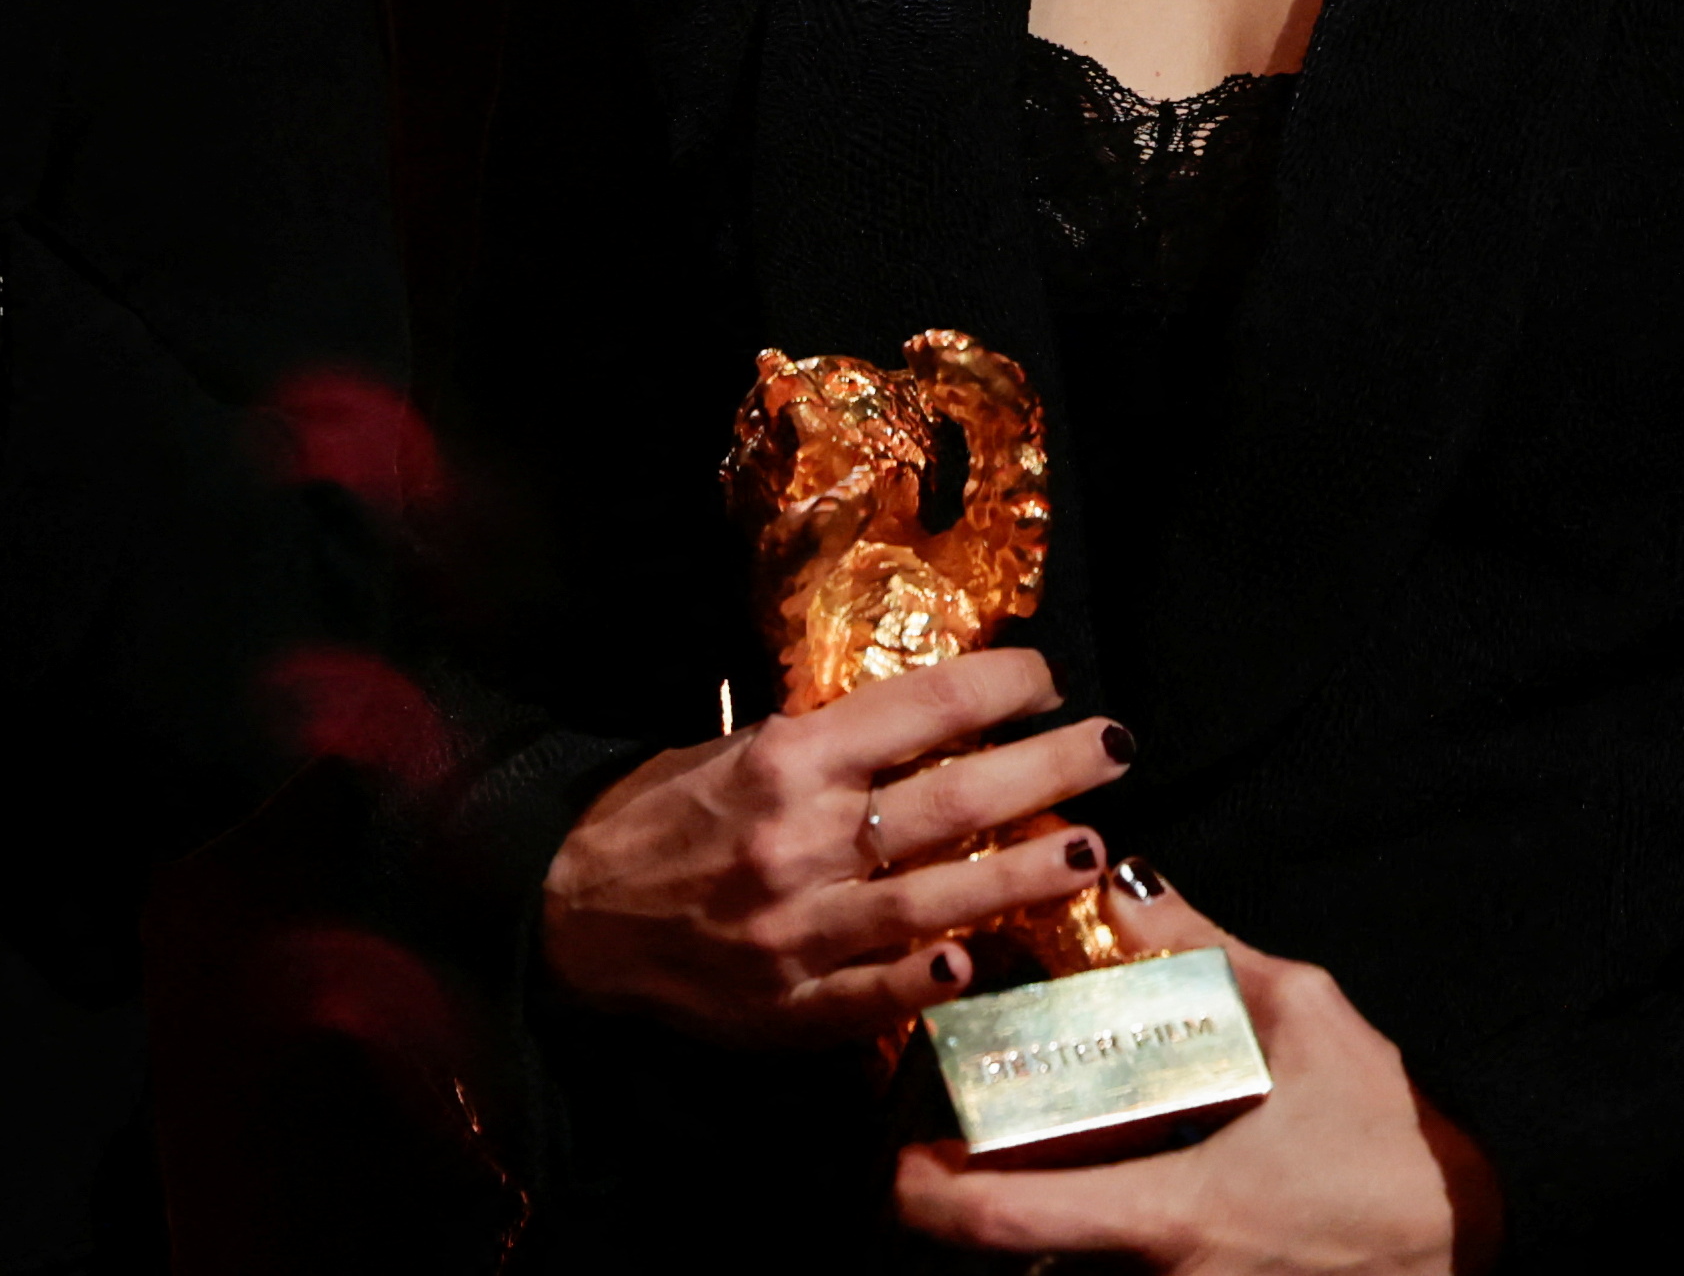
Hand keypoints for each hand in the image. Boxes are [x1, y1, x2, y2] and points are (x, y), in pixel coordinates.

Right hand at [539, 650, 1135, 1047]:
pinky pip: (876, 993)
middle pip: (953, 800)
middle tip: (1116, 748)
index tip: (1049, 677)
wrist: (566, 913)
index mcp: (784, 758)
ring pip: (934, 901)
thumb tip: (931, 727)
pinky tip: (981, 965)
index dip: (997, 686)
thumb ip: (826, 749)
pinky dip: (929, 978)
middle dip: (1047, 769)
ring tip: (1091, 851)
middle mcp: (798, 838)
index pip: (917, 708)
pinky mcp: (788, 1006)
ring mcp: (798, 929)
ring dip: (1023, 876)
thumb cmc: (655, 816)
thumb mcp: (730, 749)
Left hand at [893, 868, 1497, 1273]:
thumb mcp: (1305, 1021)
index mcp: (1169, 1216)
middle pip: (1016, 1265)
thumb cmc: (1398, 1138)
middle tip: (936, 1148)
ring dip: (1030, 1233)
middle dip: (965, 1214)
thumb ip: (1200, 952)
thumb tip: (1125, 885)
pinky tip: (1096, 1186)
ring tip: (1009, 1163)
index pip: (1003, 1226)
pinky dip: (1089, 1243)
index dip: (924, 1199)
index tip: (894, 1162)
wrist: (1484, 1232)